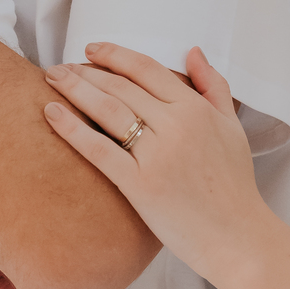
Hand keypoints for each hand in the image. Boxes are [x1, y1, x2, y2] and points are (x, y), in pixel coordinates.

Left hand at [42, 44, 271, 288]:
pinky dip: (72, 128)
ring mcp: (158, 155)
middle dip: (84, 72)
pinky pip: (99, 150)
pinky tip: (51, 113)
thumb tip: (192, 51)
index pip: (146, 69)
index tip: (90, 50)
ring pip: (107, 109)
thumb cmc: (234, 187)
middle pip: (120, 86)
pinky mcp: (141, 185)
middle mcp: (177, 125)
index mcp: (197, 109)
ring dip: (75, 89)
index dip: (114, 55)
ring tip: (51, 80)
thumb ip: (213, 87)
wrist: (238, 237)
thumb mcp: (233, 128)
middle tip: (58, 68)